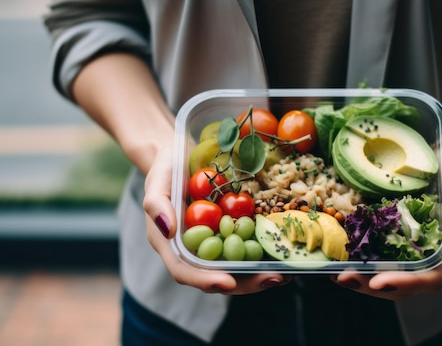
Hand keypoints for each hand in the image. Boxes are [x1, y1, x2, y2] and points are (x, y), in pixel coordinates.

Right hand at [142, 142, 290, 294]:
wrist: (180, 157)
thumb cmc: (165, 169)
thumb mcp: (157, 180)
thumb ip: (157, 204)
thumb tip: (167, 228)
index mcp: (169, 245)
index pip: (184, 271)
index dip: (206, 280)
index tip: (227, 282)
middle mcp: (191, 251)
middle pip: (216, 276)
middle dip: (245, 283)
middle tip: (272, 279)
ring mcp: (211, 243)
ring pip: (234, 269)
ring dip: (259, 274)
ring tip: (284, 273)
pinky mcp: (227, 234)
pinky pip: (244, 249)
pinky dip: (262, 255)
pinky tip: (283, 254)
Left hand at [332, 147, 441, 300]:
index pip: (433, 277)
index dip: (406, 283)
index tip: (378, 281)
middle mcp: (435, 257)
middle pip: (406, 286)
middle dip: (374, 286)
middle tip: (344, 278)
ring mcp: (416, 253)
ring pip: (391, 278)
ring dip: (363, 280)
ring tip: (336, 274)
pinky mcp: (400, 244)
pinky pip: (382, 261)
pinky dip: (361, 264)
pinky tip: (339, 260)